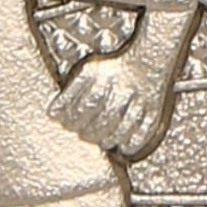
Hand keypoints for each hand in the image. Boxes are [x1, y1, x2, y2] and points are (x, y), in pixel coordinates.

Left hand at [58, 48, 173, 157]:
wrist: (149, 60)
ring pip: (118, 132)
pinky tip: (122, 146)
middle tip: (84, 133)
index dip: (71, 121)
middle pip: (99, 123)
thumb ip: (70, 93)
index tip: (68, 124)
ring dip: (106, 140)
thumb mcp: (89, 72)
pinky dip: (130, 144)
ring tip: (101, 140)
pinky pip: (141, 135)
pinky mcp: (154, 112)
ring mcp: (139, 103)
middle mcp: (120, 91)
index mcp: (102, 80)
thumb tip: (52, 114)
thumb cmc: (115, 69)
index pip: (81, 110)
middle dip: (88, 133)